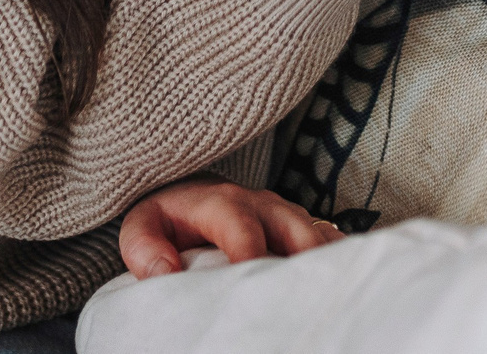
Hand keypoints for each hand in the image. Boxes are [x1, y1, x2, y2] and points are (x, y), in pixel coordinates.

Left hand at [118, 178, 338, 278]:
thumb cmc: (167, 216)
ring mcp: (286, 213)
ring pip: (317, 234)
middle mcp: (262, 204)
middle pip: (296, 228)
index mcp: (222, 202)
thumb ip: (143, 247)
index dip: (251, 252)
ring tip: (334, 293)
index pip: (242, 227)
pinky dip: (339, 257)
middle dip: (304, 260)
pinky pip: (328, 237)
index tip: (254, 281)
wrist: (191, 189)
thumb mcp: (141, 226)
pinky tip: (345, 281)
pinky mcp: (301, 223)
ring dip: (326, 261)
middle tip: (306, 298)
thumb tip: (166, 271)